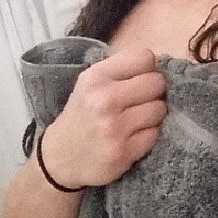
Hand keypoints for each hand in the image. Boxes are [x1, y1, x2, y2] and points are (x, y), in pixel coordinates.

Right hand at [38, 48, 166, 187]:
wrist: (58, 160)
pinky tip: (133, 136)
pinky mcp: (123, 153)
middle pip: (156, 82)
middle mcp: (104, 100)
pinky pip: (155, 134)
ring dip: (153, 114)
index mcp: (96, 77)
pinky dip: (148, 134)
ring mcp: (114, 128)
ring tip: (137, 118)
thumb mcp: (90, 83)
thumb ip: (121, 69)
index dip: (148, 68)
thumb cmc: (82, 114)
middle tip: (142, 99)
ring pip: (159, 108)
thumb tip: (156, 64)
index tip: (140, 78)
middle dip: (154, 90)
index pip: (145, 58)